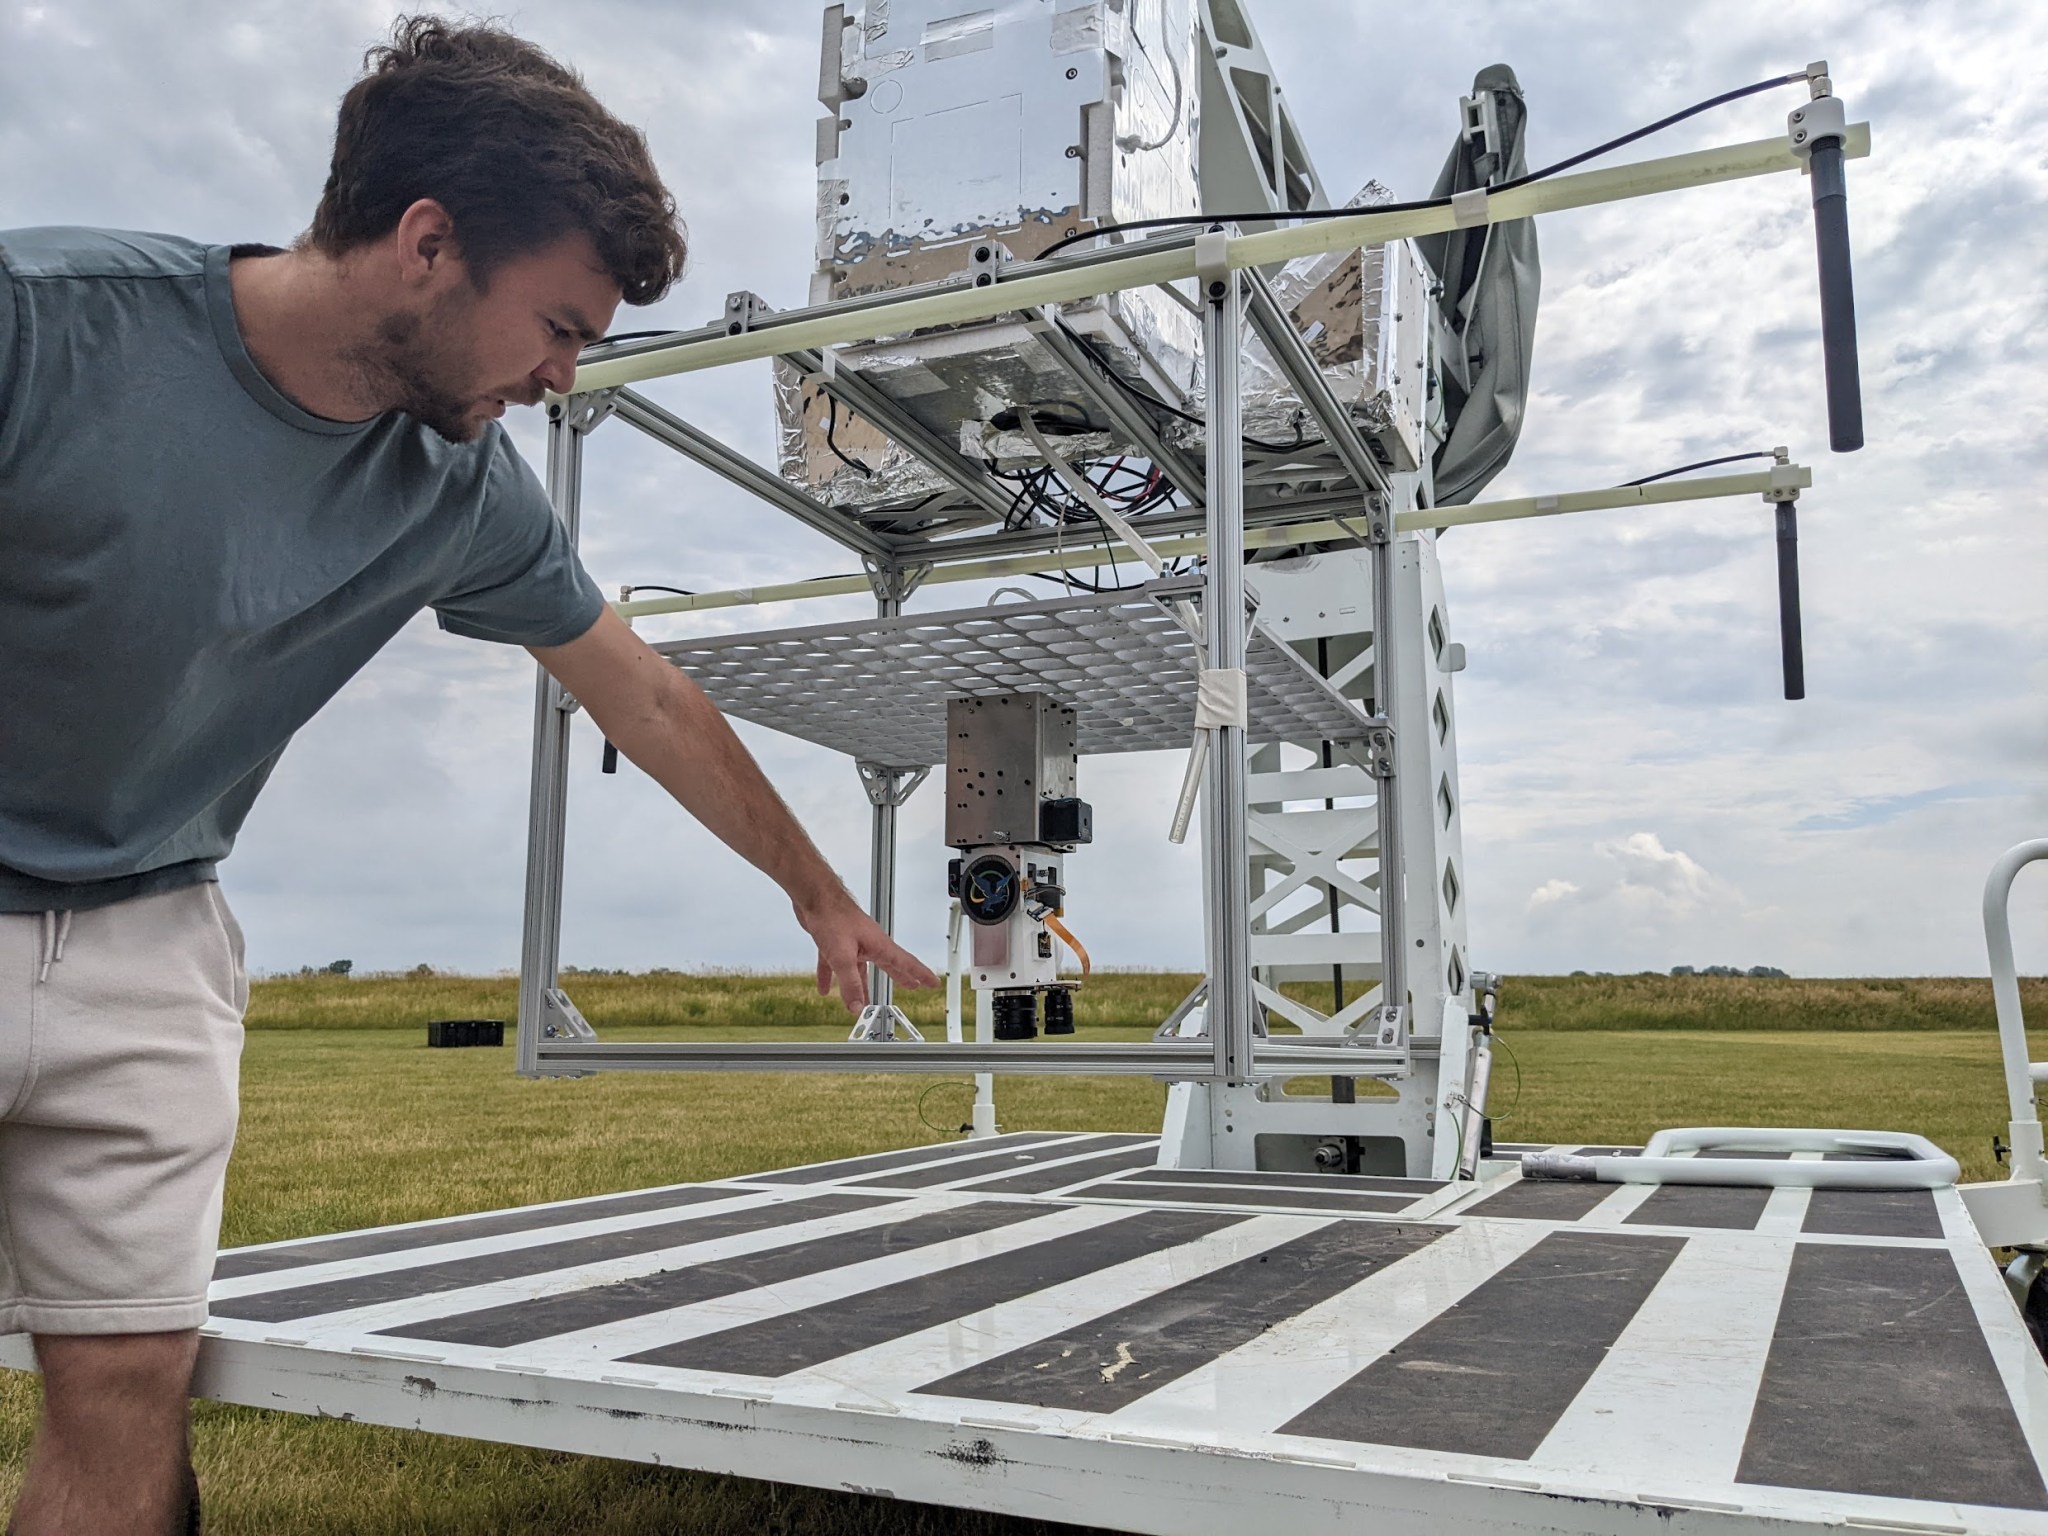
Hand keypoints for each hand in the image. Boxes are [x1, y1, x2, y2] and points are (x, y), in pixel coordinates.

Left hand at [798, 892, 939, 1011]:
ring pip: (859, 969)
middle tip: (912, 985)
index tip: (933, 982)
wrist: (813, 897)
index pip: (905, 963)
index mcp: (878, 945)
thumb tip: (857, 1007)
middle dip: (900, 977)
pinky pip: (835, 964)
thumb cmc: (833, 916)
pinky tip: (825, 988)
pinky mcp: (835, 941)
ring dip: (862, 985)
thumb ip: (850, 984)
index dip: (921, 974)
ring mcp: (852, 942)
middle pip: (888, 965)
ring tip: (864, 1000)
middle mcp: (868, 943)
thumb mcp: (842, 956)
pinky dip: (831, 977)